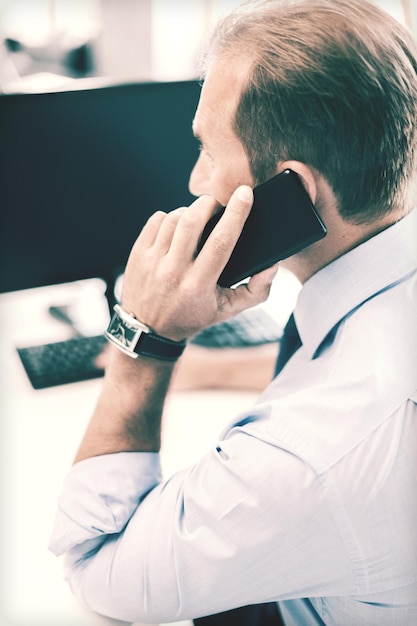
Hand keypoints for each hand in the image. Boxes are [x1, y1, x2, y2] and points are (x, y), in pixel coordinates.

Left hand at [121, 186, 277, 341]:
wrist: (149, 330)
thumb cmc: (193, 316)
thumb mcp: (228, 310)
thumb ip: (256, 290)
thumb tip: (272, 264)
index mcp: (199, 285)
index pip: (221, 241)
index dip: (236, 214)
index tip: (245, 194)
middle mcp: (173, 271)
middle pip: (193, 221)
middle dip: (209, 203)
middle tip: (218, 203)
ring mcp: (152, 262)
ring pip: (175, 218)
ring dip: (191, 211)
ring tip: (198, 220)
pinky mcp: (138, 254)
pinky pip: (157, 220)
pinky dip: (171, 217)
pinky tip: (177, 228)